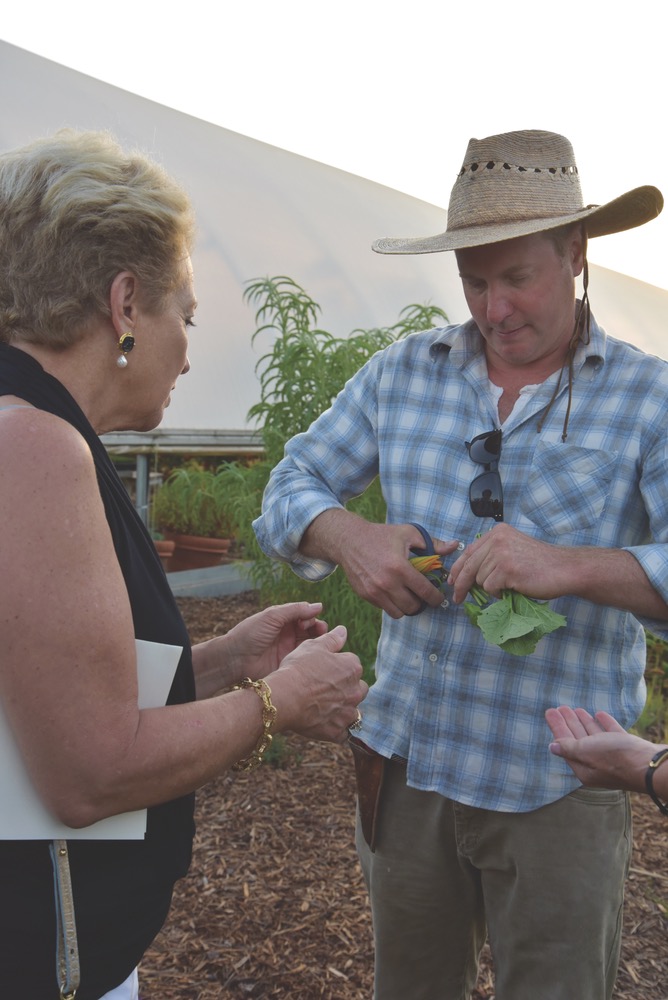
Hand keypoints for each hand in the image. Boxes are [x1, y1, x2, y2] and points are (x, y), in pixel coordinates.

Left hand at [222, 602, 328, 679]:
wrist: (234, 659)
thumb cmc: (249, 634)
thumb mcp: (272, 616)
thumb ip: (295, 610)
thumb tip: (319, 606)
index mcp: (282, 619)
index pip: (305, 614)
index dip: (311, 616)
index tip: (308, 622)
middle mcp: (287, 633)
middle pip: (311, 628)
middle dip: (319, 627)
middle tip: (320, 631)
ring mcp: (289, 648)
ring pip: (311, 642)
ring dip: (319, 640)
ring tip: (321, 642)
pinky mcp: (289, 663)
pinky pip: (306, 658)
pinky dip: (313, 654)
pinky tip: (316, 654)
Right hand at [270, 625, 368, 743]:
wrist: (284, 698)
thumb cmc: (297, 669)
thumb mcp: (313, 647)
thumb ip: (332, 639)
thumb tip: (343, 630)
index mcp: (352, 668)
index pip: (352, 664)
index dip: (337, 666)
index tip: (323, 669)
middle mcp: (356, 691)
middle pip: (357, 688)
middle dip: (346, 688)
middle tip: (325, 689)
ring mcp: (348, 713)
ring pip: (352, 710)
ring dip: (343, 709)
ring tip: (323, 707)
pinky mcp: (338, 731)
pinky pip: (343, 732)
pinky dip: (336, 729)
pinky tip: (323, 723)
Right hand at [331, 518, 460, 617]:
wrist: (349, 540)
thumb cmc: (382, 535)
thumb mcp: (409, 534)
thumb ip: (433, 543)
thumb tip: (455, 545)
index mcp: (400, 568)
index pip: (425, 592)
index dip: (436, 598)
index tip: (438, 597)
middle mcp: (387, 583)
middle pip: (413, 607)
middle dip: (421, 603)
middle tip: (422, 595)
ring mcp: (375, 592)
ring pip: (398, 613)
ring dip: (406, 607)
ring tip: (408, 596)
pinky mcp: (366, 595)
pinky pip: (385, 608)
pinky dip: (392, 604)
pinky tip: (394, 592)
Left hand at [447, 523, 570, 603]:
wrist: (565, 569)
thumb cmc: (541, 564)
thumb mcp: (512, 550)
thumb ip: (492, 556)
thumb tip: (468, 575)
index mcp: (497, 532)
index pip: (468, 551)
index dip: (458, 569)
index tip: (452, 581)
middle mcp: (497, 539)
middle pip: (469, 566)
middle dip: (461, 584)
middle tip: (457, 598)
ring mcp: (501, 553)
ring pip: (480, 579)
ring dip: (491, 588)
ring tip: (509, 585)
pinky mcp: (506, 569)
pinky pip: (490, 588)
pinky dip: (499, 593)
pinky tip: (513, 588)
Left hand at [545, 706, 663, 793]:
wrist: (652, 765)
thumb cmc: (616, 759)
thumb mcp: (586, 751)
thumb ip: (569, 747)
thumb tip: (552, 747)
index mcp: (584, 767)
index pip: (565, 744)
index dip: (557, 727)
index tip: (549, 711)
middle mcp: (597, 763)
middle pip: (578, 740)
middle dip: (568, 723)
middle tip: (560, 707)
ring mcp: (613, 756)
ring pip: (594, 736)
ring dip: (584, 722)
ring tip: (575, 709)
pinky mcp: (627, 748)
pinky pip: (611, 734)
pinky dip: (604, 724)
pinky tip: (598, 714)